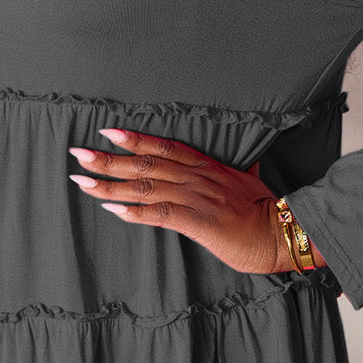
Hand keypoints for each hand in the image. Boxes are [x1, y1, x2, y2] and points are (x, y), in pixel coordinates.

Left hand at [67, 127, 325, 275]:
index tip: (106, 132)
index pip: (164, 146)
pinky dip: (133, 211)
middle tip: (78, 154)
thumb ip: (239, 173)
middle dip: (109, 159)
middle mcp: (197, 177)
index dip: (135, 139)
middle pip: (145, 164)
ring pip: (145, 187)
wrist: (284, 231)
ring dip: (110, 185)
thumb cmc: (267, 210)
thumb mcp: (251, 183)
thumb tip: (247, 167)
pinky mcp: (197, 221)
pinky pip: (159, 213)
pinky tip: (111, 209)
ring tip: (82, 181)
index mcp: (208, 167)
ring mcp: (196, 197)